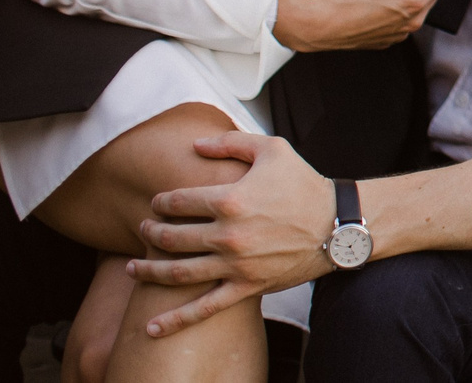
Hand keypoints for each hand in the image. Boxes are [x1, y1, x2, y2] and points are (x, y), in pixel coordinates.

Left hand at [125, 134, 334, 336]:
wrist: (338, 223)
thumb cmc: (304, 183)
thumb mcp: (273, 150)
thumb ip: (231, 143)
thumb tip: (195, 144)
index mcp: (231, 199)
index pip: (178, 201)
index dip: (162, 201)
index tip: (159, 202)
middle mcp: (228, 234)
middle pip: (172, 237)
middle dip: (151, 232)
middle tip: (144, 228)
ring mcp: (235, 264)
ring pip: (178, 273)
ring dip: (149, 271)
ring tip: (133, 267)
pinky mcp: (246, 287)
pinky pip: (204, 309)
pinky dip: (175, 321)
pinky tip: (150, 328)